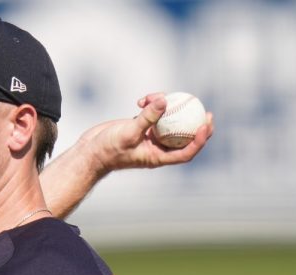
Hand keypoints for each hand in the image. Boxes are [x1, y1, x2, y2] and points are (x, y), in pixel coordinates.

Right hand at [81, 92, 213, 175]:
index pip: (185, 152)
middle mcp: (155, 147)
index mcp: (157, 156)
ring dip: (166, 107)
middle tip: (205, 110)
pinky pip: (152, 114)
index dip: (199, 141)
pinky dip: (150, 105)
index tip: (204, 126)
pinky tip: (143, 99)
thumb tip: (165, 100)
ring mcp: (147, 136)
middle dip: (195, 123)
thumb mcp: (128, 133)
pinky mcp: (138, 126)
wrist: (89, 151)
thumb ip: (147, 117)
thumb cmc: (108, 149)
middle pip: (182, 136)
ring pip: (166, 120)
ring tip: (156, 96)